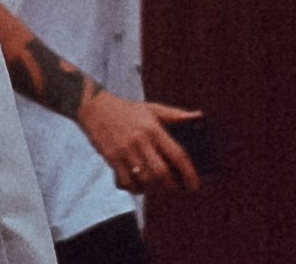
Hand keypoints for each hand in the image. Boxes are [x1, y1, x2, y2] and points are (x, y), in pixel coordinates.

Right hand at [78, 87, 199, 196]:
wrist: (95, 108)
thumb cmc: (128, 110)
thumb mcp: (153, 109)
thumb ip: (176, 115)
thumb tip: (200, 117)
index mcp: (154, 128)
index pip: (177, 155)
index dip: (189, 173)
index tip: (195, 185)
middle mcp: (140, 140)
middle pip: (161, 173)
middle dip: (171, 186)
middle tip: (174, 186)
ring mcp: (125, 151)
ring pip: (144, 180)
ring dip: (153, 188)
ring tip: (157, 186)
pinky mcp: (112, 158)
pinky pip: (126, 182)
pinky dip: (135, 189)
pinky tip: (139, 185)